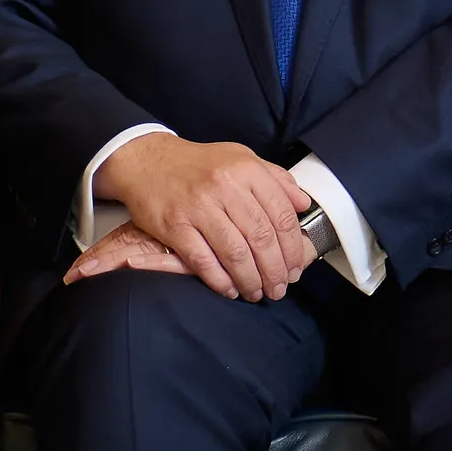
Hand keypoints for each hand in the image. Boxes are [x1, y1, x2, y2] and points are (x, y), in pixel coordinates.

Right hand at [81, 134, 316, 298]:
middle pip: (261, 237)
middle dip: (275, 269)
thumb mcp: (242, 157)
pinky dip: (219, 280)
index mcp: (246, 169)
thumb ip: (276, 178)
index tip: (295, 267)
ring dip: (250, 279)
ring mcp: (198, 206)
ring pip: (235, 252)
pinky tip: (230, 289)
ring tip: (257, 292)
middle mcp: (224, 186)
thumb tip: (303, 204)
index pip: (280, 214)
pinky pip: (203, 260)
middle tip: (279, 287)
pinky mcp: (174, 225)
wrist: (148, 161)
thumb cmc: (199, 164)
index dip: (292, 246)